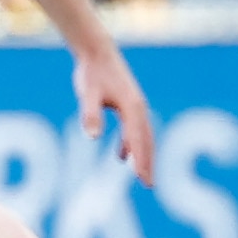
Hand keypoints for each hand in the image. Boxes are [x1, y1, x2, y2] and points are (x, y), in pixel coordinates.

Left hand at [73, 43, 156, 184]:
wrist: (96, 52)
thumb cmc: (92, 73)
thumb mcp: (88, 93)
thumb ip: (90, 114)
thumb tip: (92, 137)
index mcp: (132, 107)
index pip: (139, 140)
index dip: (142, 160)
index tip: (144, 179)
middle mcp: (138, 108)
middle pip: (147, 141)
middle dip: (148, 163)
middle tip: (149, 185)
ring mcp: (135, 106)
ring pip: (142, 136)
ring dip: (142, 155)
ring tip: (141, 175)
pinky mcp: (127, 104)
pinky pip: (133, 129)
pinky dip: (130, 143)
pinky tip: (121, 155)